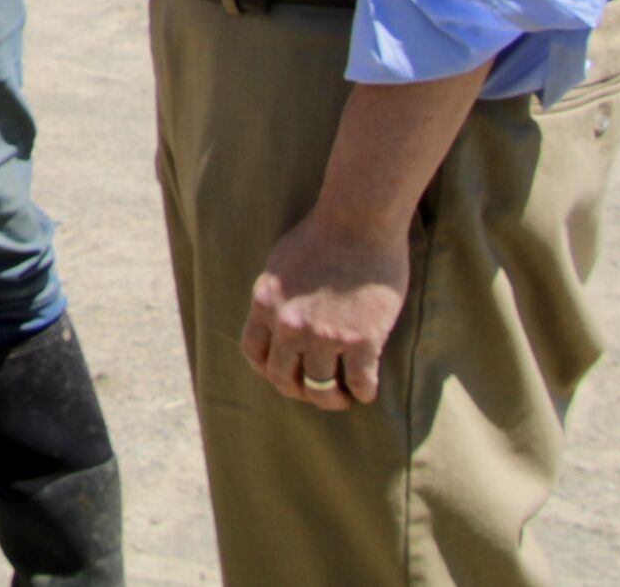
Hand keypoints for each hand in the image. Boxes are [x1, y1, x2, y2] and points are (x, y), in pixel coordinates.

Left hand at [238, 208, 410, 410]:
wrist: (358, 220)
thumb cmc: (322, 235)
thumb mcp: (280, 267)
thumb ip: (277, 299)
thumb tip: (277, 325)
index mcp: (265, 304)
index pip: (254, 354)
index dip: (268, 370)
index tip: (285, 373)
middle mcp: (289, 325)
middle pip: (284, 379)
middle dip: (298, 391)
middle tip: (315, 391)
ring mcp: (325, 336)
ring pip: (322, 389)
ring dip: (332, 399)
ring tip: (343, 395)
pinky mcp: (362, 340)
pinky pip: (360, 384)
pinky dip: (363, 393)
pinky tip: (366, 389)